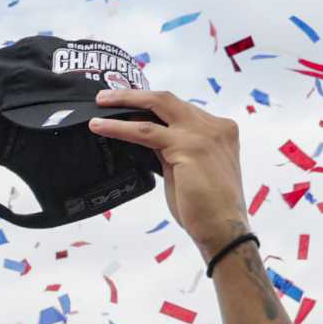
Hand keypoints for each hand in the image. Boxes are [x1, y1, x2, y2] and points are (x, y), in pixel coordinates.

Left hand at [90, 90, 246, 259]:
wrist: (223, 229)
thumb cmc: (205, 208)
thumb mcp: (187, 170)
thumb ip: (171, 151)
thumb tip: (146, 140)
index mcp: (219, 130)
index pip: (179, 109)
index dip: (151, 104)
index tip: (128, 103)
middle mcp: (214, 126)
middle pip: (167, 99)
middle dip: (134, 94)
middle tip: (106, 95)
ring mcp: (202, 133)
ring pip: (156, 105)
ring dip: (124, 101)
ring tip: (99, 102)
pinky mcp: (187, 147)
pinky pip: (145, 131)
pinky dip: (119, 127)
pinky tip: (100, 126)